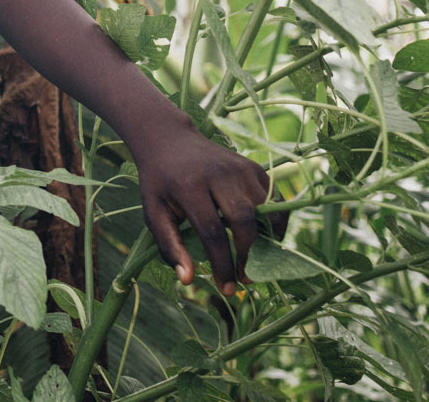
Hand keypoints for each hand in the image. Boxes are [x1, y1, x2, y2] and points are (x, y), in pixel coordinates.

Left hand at [131, 117, 284, 294]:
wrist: (169, 140)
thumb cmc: (159, 182)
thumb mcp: (153, 211)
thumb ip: (169, 245)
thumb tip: (188, 280)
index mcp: (189, 186)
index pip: (213, 233)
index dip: (223, 265)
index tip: (227, 289)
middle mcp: (218, 174)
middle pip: (245, 220)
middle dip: (248, 253)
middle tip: (245, 276)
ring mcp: (240, 168)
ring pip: (266, 210)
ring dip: (266, 239)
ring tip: (257, 259)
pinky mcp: (254, 167)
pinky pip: (274, 199)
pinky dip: (275, 221)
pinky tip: (263, 237)